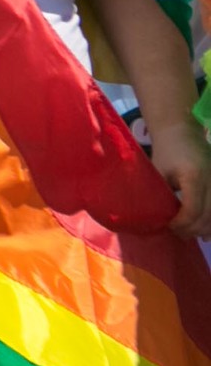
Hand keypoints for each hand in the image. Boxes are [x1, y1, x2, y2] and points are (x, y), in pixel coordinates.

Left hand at [150, 113, 210, 240]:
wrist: (182, 131)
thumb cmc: (166, 151)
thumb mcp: (159, 173)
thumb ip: (162, 196)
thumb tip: (158, 220)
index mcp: (194, 176)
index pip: (192, 209)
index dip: (182, 223)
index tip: (169, 227)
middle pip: (208, 216)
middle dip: (192, 229)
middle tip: (178, 234)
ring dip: (205, 228)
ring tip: (190, 234)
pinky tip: (206, 232)